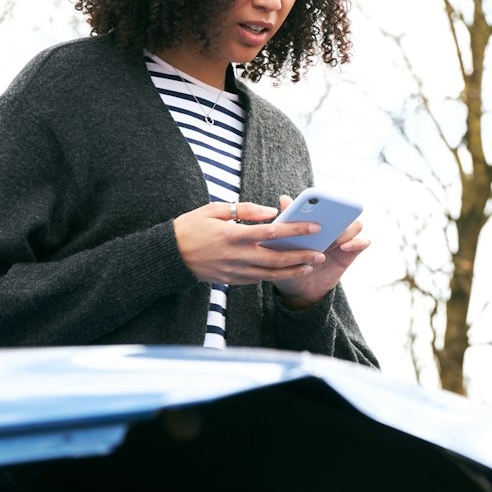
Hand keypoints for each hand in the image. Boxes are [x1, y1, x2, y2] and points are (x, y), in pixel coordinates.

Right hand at [174, 201, 323, 285]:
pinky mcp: (232, 281)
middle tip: (321, 253)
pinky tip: (289, 270)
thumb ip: (244, 210)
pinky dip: (275, 275)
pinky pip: (258, 279)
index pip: (272, 233)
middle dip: (302, 256)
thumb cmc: (191, 227)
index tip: (315, 227)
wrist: (170, 255)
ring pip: (271, 274)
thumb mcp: (214, 210)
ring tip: (311, 265)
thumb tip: (271, 212)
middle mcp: (237, 256)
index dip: (296, 230)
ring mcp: (235, 271)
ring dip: (294, 270)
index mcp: (233, 235)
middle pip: (277, 259)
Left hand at [267, 193, 370, 309]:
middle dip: (338, 215)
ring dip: (345, 230)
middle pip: (345, 211)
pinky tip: (344, 246)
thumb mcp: (284, 243)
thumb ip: (288, 221)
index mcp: (318, 219)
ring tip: (331, 242)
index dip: (327, 200)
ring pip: (356, 225)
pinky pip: (363, 242)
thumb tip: (285, 198)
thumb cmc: (290, 261)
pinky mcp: (351, 253)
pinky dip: (357, 242)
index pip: (328, 203)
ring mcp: (344, 238)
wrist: (298, 287)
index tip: (321, 205)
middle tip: (326, 224)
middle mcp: (333, 226)